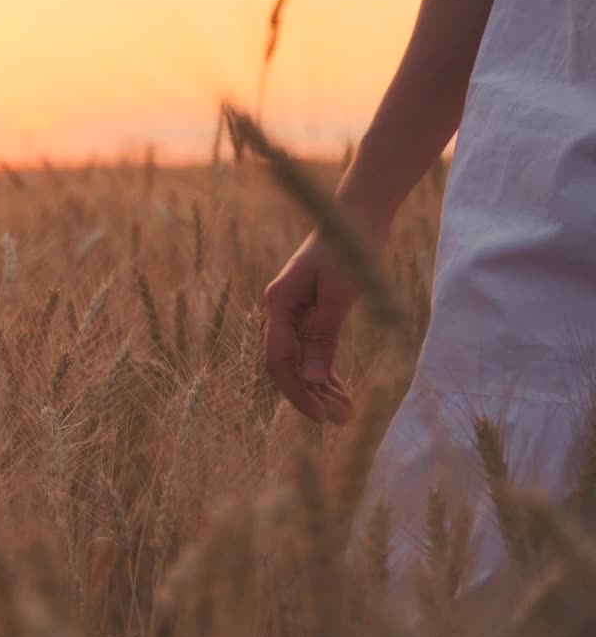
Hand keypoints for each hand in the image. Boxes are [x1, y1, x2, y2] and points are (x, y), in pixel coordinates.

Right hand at [263, 229, 366, 424]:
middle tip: (339, 420)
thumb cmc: (348, 249)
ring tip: (345, 412)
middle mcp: (282, 309)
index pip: (280, 360)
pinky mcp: (311, 310)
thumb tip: (310, 379)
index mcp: (280, 303)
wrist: (357, 215)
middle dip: (311, 393)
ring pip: (301, 359)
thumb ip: (323, 338)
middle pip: (288, 364)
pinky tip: (340, 389)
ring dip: (320, 386)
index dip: (297, 391)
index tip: (321, 416)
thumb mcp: (339, 296)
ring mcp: (295, 311)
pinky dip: (325, 369)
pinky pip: (313, 347)